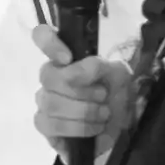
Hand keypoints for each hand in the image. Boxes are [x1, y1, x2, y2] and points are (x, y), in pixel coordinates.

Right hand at [32, 25, 134, 158]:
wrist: (121, 123)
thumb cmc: (117, 93)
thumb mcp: (117, 73)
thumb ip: (97, 66)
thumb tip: (75, 70)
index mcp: (65, 58)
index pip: (42, 36)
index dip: (49, 43)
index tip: (68, 58)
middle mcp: (49, 78)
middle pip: (49, 78)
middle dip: (83, 90)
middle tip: (103, 96)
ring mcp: (44, 102)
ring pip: (51, 104)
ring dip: (85, 111)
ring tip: (103, 114)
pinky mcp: (45, 127)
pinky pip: (51, 125)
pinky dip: (78, 128)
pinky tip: (93, 127)